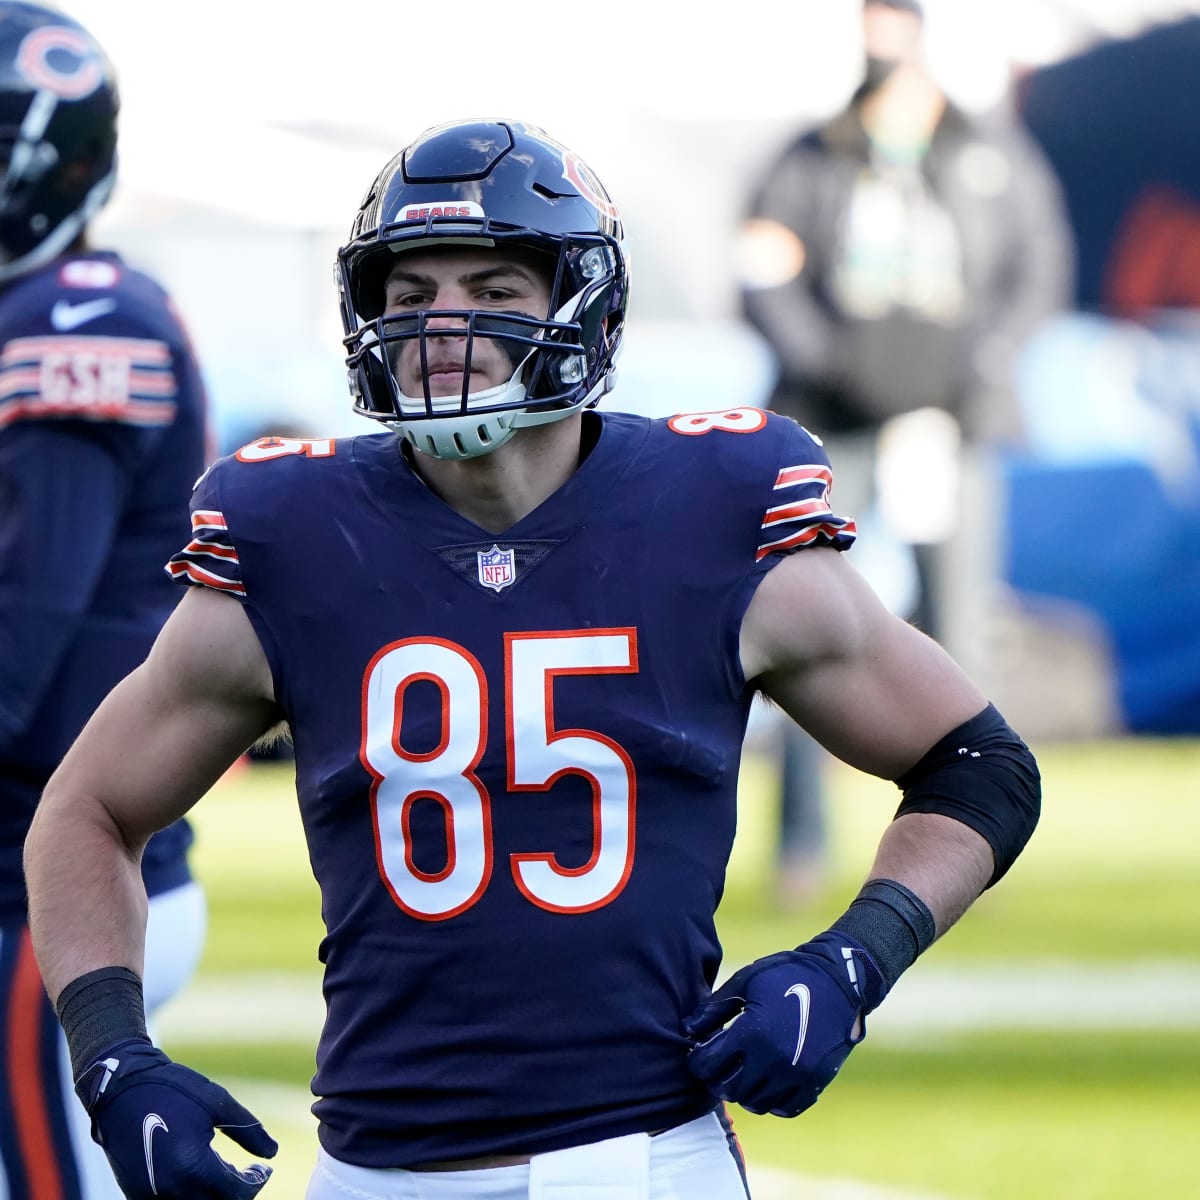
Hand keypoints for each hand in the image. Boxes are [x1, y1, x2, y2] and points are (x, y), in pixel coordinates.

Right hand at [75, 1038, 276, 1198]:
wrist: (121, 1088)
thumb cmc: (173, 1090)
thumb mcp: (218, 1103)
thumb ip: (249, 1131)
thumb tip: (272, 1152)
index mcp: (194, 1167)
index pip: (235, 1194)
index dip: (256, 1182)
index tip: (263, 1168)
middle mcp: (171, 1189)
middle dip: (236, 1193)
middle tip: (247, 1173)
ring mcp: (150, 1196)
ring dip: (213, 1195)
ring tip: (224, 1171)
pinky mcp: (136, 1194)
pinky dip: (190, 1194)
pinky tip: (199, 1173)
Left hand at [682, 932, 882, 1116]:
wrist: (839, 982)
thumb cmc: (786, 974)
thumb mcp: (746, 981)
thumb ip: (713, 1009)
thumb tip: (686, 1031)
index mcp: (753, 1032)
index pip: (708, 1065)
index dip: (696, 1061)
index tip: (697, 1054)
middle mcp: (774, 1060)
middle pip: (729, 1089)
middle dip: (716, 1078)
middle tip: (717, 1065)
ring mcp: (796, 1075)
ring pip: (755, 1103)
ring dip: (743, 1091)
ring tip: (742, 1070)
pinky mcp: (815, 1083)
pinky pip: (784, 1108)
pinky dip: (771, 1100)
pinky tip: (766, 1080)